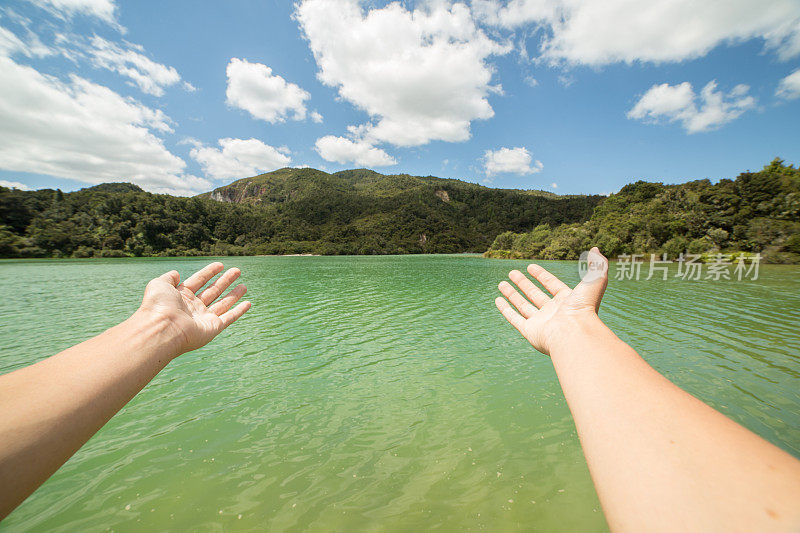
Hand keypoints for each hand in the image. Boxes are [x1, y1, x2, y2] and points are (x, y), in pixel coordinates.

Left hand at [136, 262, 250, 356]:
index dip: (209, 272)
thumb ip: (169, 278)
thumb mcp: (159, 284)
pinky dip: (239, 311)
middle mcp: (193, 307)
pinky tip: (248, 303)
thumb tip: (177, 274)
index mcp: (181, 296)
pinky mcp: (213, 328)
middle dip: (225, 280)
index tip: (220, 265)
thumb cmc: (159, 306)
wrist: (162, 329)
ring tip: (244, 285)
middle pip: (213, 291)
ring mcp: (204, 318)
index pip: (198, 281)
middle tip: (237, 271)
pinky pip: (229, 318)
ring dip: (234, 294)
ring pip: (223, 303)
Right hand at [495, 247, 607, 354]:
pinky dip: (506, 310)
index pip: (551, 285)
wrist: (574, 333)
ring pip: (523, 305)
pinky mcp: (530, 331)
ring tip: (501, 283)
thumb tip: (595, 249)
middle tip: (512, 273)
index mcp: (567, 301)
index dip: (541, 275)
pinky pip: (515, 319)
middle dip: (523, 283)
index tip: (530, 266)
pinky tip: (498, 300)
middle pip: (535, 294)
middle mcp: (553, 312)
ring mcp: (541, 322)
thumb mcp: (595, 281)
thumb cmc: (585, 308)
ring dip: (512, 294)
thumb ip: (597, 264)